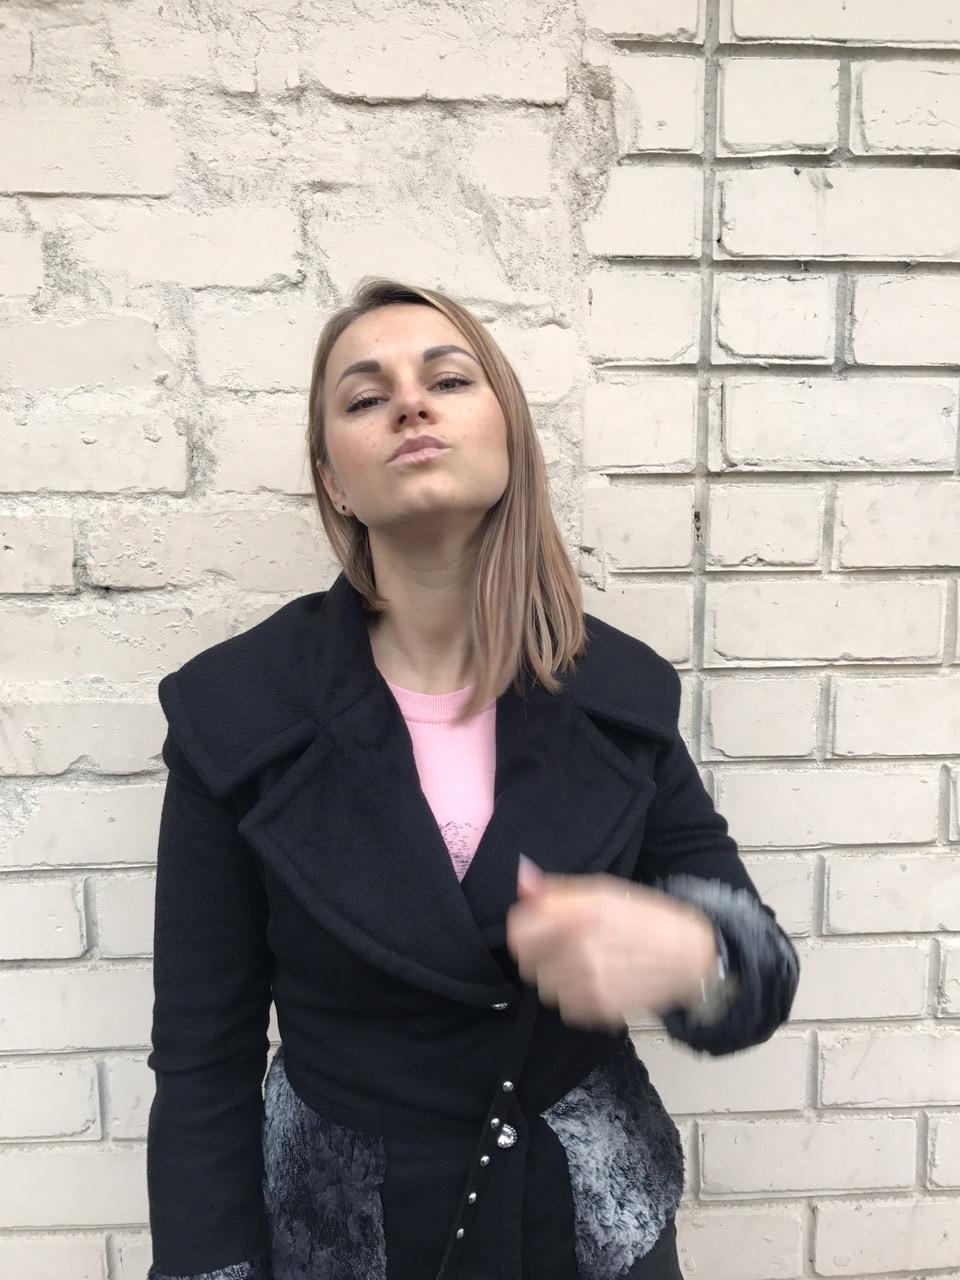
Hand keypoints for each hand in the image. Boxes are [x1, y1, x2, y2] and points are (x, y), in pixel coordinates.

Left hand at [505, 854, 719, 1031]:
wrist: (690, 955)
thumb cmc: (646, 918)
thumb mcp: (603, 891)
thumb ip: (557, 891)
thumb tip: (523, 881)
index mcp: (582, 915)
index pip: (520, 931)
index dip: (525, 926)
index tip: (536, 924)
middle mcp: (583, 951)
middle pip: (527, 962)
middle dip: (538, 951)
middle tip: (558, 943)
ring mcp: (592, 984)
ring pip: (544, 986)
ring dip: (555, 974)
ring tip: (579, 961)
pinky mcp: (600, 1009)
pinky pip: (565, 1006)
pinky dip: (573, 995)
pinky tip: (592, 979)